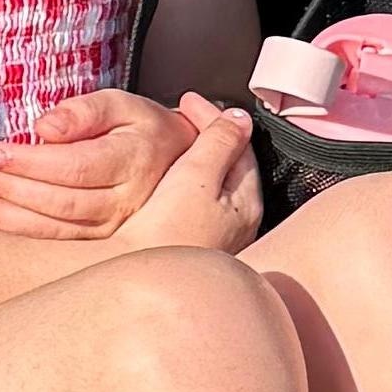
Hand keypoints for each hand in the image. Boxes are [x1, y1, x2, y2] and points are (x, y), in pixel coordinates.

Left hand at [0, 87, 220, 243]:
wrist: (173, 164)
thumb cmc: (140, 130)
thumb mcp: (119, 104)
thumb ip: (84, 110)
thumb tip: (46, 128)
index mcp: (133, 161)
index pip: (77, 167)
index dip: (33, 163)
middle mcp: (127, 202)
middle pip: (62, 202)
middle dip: (11, 191)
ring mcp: (115, 230)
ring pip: (56, 230)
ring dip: (6, 218)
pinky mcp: (100, 246)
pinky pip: (55, 246)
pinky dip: (17, 237)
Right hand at [109, 108, 261, 255]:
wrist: (145, 288)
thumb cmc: (170, 239)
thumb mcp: (197, 178)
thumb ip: (218, 144)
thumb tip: (238, 118)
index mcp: (246, 203)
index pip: (239, 145)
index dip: (215, 117)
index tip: (189, 102)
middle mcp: (238, 224)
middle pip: (229, 166)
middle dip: (208, 137)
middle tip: (184, 118)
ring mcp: (217, 240)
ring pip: (212, 187)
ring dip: (195, 162)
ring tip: (174, 147)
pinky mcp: (192, 252)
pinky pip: (195, 207)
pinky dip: (183, 187)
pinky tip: (165, 189)